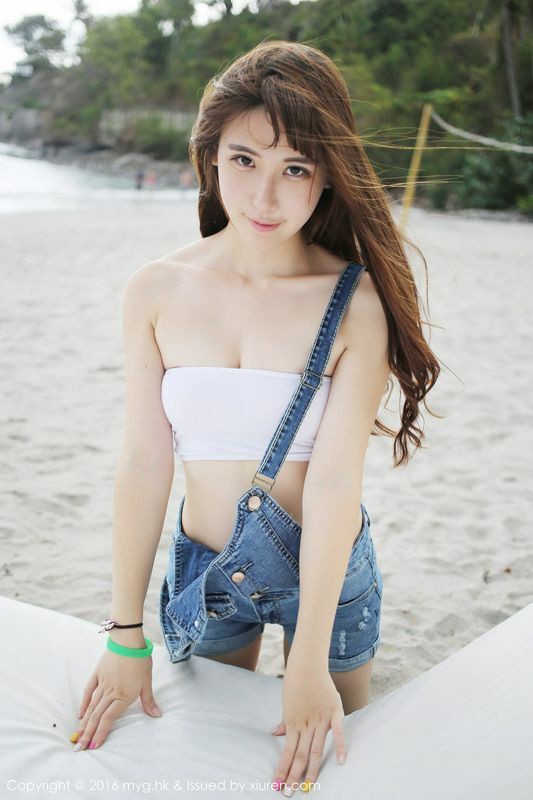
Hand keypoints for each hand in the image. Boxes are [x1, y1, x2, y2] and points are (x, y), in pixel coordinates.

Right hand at [70, 643, 161, 751]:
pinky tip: (80, 713)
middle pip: (97, 716)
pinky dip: (84, 702)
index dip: (101, 733)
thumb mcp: (147, 682)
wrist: (128, 641)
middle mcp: (110, 692)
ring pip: (91, 706)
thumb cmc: (140, 661)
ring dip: (84, 722)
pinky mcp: (98, 674)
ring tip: (77, 736)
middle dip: (87, 734)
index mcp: (123, 696)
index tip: (93, 746)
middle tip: (78, 748)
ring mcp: (102, 683)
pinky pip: (88, 691)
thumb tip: (157, 715)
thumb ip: (148, 701)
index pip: (109, 719)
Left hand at [270, 662, 345, 794]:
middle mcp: (306, 724)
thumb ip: (285, 722)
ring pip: (316, 748)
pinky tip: (340, 761)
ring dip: (311, 769)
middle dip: (294, 775)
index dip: (283, 769)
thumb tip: (275, 734)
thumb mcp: (287, 704)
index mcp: (293, 723)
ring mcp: (320, 718)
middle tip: (290, 793)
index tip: (277, 784)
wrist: (307, 664)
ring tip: (308, 786)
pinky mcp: (334, 710)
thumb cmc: (295, 683)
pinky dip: (340, 745)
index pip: (287, 752)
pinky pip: (338, 730)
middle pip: (300, 755)